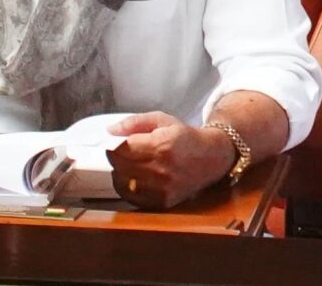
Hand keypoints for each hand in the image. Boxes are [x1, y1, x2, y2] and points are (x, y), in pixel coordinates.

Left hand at [105, 112, 233, 209]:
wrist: (211, 158)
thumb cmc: (185, 137)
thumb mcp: (162, 120)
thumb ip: (134, 122)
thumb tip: (110, 131)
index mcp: (161, 145)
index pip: (122, 149)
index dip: (113, 145)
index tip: (114, 143)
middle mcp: (161, 169)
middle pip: (120, 166)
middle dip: (116, 158)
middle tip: (122, 152)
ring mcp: (162, 188)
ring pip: (123, 182)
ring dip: (120, 173)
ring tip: (129, 164)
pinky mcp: (162, 201)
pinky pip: (132, 197)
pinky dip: (128, 187)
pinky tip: (134, 178)